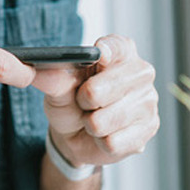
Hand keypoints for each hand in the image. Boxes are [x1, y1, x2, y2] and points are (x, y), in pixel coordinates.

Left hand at [34, 34, 159, 166]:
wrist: (78, 135)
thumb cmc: (72, 102)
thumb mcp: (58, 88)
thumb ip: (52, 78)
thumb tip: (40, 71)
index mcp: (120, 52)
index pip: (116, 46)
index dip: (106, 50)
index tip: (99, 55)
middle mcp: (140, 72)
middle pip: (100, 90)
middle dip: (83, 101)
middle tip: (85, 102)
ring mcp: (148, 101)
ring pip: (104, 121)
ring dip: (91, 125)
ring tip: (95, 119)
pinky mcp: (149, 128)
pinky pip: (112, 142)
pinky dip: (101, 142)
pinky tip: (106, 134)